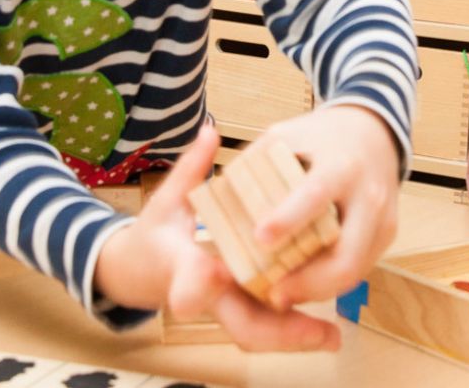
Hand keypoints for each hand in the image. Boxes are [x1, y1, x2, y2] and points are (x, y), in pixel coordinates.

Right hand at [93, 125, 338, 350]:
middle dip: (279, 331)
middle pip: (239, 324)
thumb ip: (191, 169)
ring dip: (293, 337)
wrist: (137, 274)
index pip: (186, 278)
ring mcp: (219, 308)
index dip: (196, 282)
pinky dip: (290, 329)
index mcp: (180, 265)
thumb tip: (210, 131)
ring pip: (256, 332)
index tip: (215, 273)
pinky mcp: (232, 311)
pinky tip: (323, 331)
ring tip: (332, 337)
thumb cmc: (153, 235)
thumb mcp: (167, 200)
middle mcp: (203, 295)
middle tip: (321, 332)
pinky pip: (264, 325)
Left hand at [246, 104, 402, 309]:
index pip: (316, 195)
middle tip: (273, 295)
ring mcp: (382, 218)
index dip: (289, 218)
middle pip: (346, 252)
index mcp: (340, 164)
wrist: (373, 133)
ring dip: (318, 290)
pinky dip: (331, 282)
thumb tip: (218, 193)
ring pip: (355, 269)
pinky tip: (304, 287)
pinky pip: (360, 268)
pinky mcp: (387, 234)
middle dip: (310, 281)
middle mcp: (368, 195)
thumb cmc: (321, 136)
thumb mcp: (288, 134)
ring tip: (282, 298)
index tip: (260, 238)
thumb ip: (256, 160)